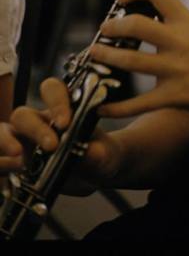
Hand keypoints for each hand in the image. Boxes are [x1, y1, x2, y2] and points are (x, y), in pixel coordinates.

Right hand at [0, 78, 123, 192]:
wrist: (93, 175)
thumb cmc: (98, 154)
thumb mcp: (102, 154)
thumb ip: (96, 152)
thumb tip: (89, 152)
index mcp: (61, 108)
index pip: (52, 90)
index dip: (56, 101)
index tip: (66, 122)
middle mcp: (38, 121)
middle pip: (23, 114)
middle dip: (34, 128)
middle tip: (51, 145)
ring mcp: (23, 141)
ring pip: (3, 132)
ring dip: (5, 141)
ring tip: (19, 157)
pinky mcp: (14, 163)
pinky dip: (1, 162)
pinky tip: (13, 169)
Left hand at [89, 0, 188, 131]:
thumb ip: (177, 23)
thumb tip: (148, 13)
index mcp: (187, 22)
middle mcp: (180, 42)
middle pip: (136, 25)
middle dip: (113, 26)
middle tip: (105, 29)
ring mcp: (175, 70)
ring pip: (130, 60)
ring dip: (107, 57)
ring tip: (95, 54)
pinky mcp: (173, 96)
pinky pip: (138, 103)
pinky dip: (117, 107)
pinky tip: (103, 106)